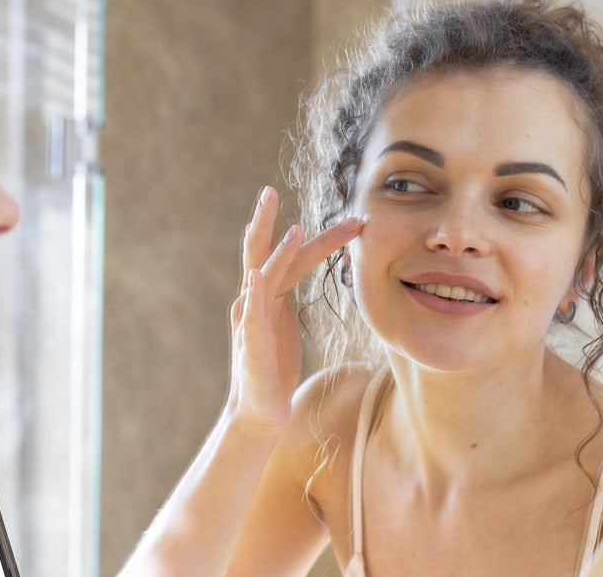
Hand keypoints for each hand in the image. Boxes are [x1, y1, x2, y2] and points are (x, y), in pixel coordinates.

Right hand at [227, 186, 362, 435]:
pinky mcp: (250, 343)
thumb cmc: (274, 372)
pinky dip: (254, 291)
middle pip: (261, 252)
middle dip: (265, 220)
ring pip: (260, 276)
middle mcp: (255, 301)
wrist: (259, 413)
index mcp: (269, 296)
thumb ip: (288, 304)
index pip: (294, 258)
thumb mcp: (285, 330)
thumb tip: (305, 288)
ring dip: (275, 252)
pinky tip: (259, 275)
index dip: (320, 239)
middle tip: (269, 188)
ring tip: (291, 229)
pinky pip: (251, 313)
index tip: (353, 220)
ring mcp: (250, 320)